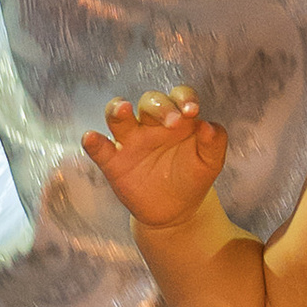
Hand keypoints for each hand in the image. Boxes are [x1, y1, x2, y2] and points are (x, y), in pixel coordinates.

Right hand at [83, 87, 227, 229]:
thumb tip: (208, 125)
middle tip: (173, 123)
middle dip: (160, 107)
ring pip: (118, 115)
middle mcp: (151, 124)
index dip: (184, 97)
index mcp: (177, 118)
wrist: (176, 211)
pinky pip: (100, 149)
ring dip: (118, 109)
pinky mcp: (113, 162)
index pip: (178, 95)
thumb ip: (215, 142)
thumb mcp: (210, 163)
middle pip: (149, 101)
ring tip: (123, 109)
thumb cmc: (193, 178)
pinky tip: (91, 138)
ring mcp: (130, 141)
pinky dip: (93, 142)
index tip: (192, 111)